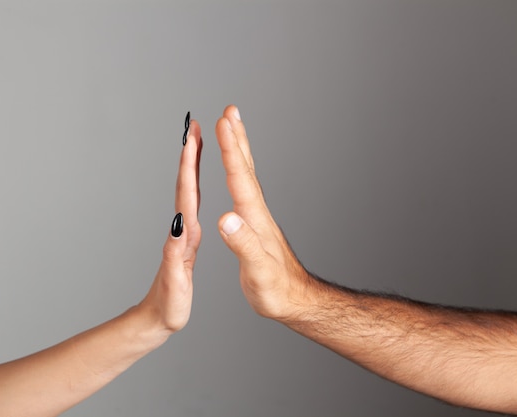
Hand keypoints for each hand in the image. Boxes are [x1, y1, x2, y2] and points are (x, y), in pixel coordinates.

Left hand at [138, 118, 201, 333]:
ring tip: (196, 143)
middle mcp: (182, 230)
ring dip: (192, 165)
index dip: (189, 164)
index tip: (191, 137)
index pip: (186, 193)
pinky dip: (196, 186)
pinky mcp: (187, 241)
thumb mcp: (174, 284)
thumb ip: (174, 257)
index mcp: (183, 236)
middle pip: (187, 185)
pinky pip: (193, 205)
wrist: (156, 319)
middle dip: (190, 154)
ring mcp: (184, 234)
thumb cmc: (167, 306)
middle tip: (194, 127)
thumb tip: (179, 227)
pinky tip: (199, 181)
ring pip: (190, 192)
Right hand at [216, 105, 311, 320]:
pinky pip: (245, 187)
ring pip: (247, 174)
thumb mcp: (258, 271)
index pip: (239, 177)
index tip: (221, 122)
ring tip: (232, 128)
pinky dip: (239, 170)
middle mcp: (257, 211)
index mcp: (254, 218)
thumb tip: (226, 219)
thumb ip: (243, 244)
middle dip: (236, 137)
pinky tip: (236, 169)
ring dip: (239, 148)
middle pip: (245, 167)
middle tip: (229, 111)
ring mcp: (258, 216)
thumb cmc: (276, 289)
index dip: (230, 149)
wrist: (295, 300)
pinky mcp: (256, 223)